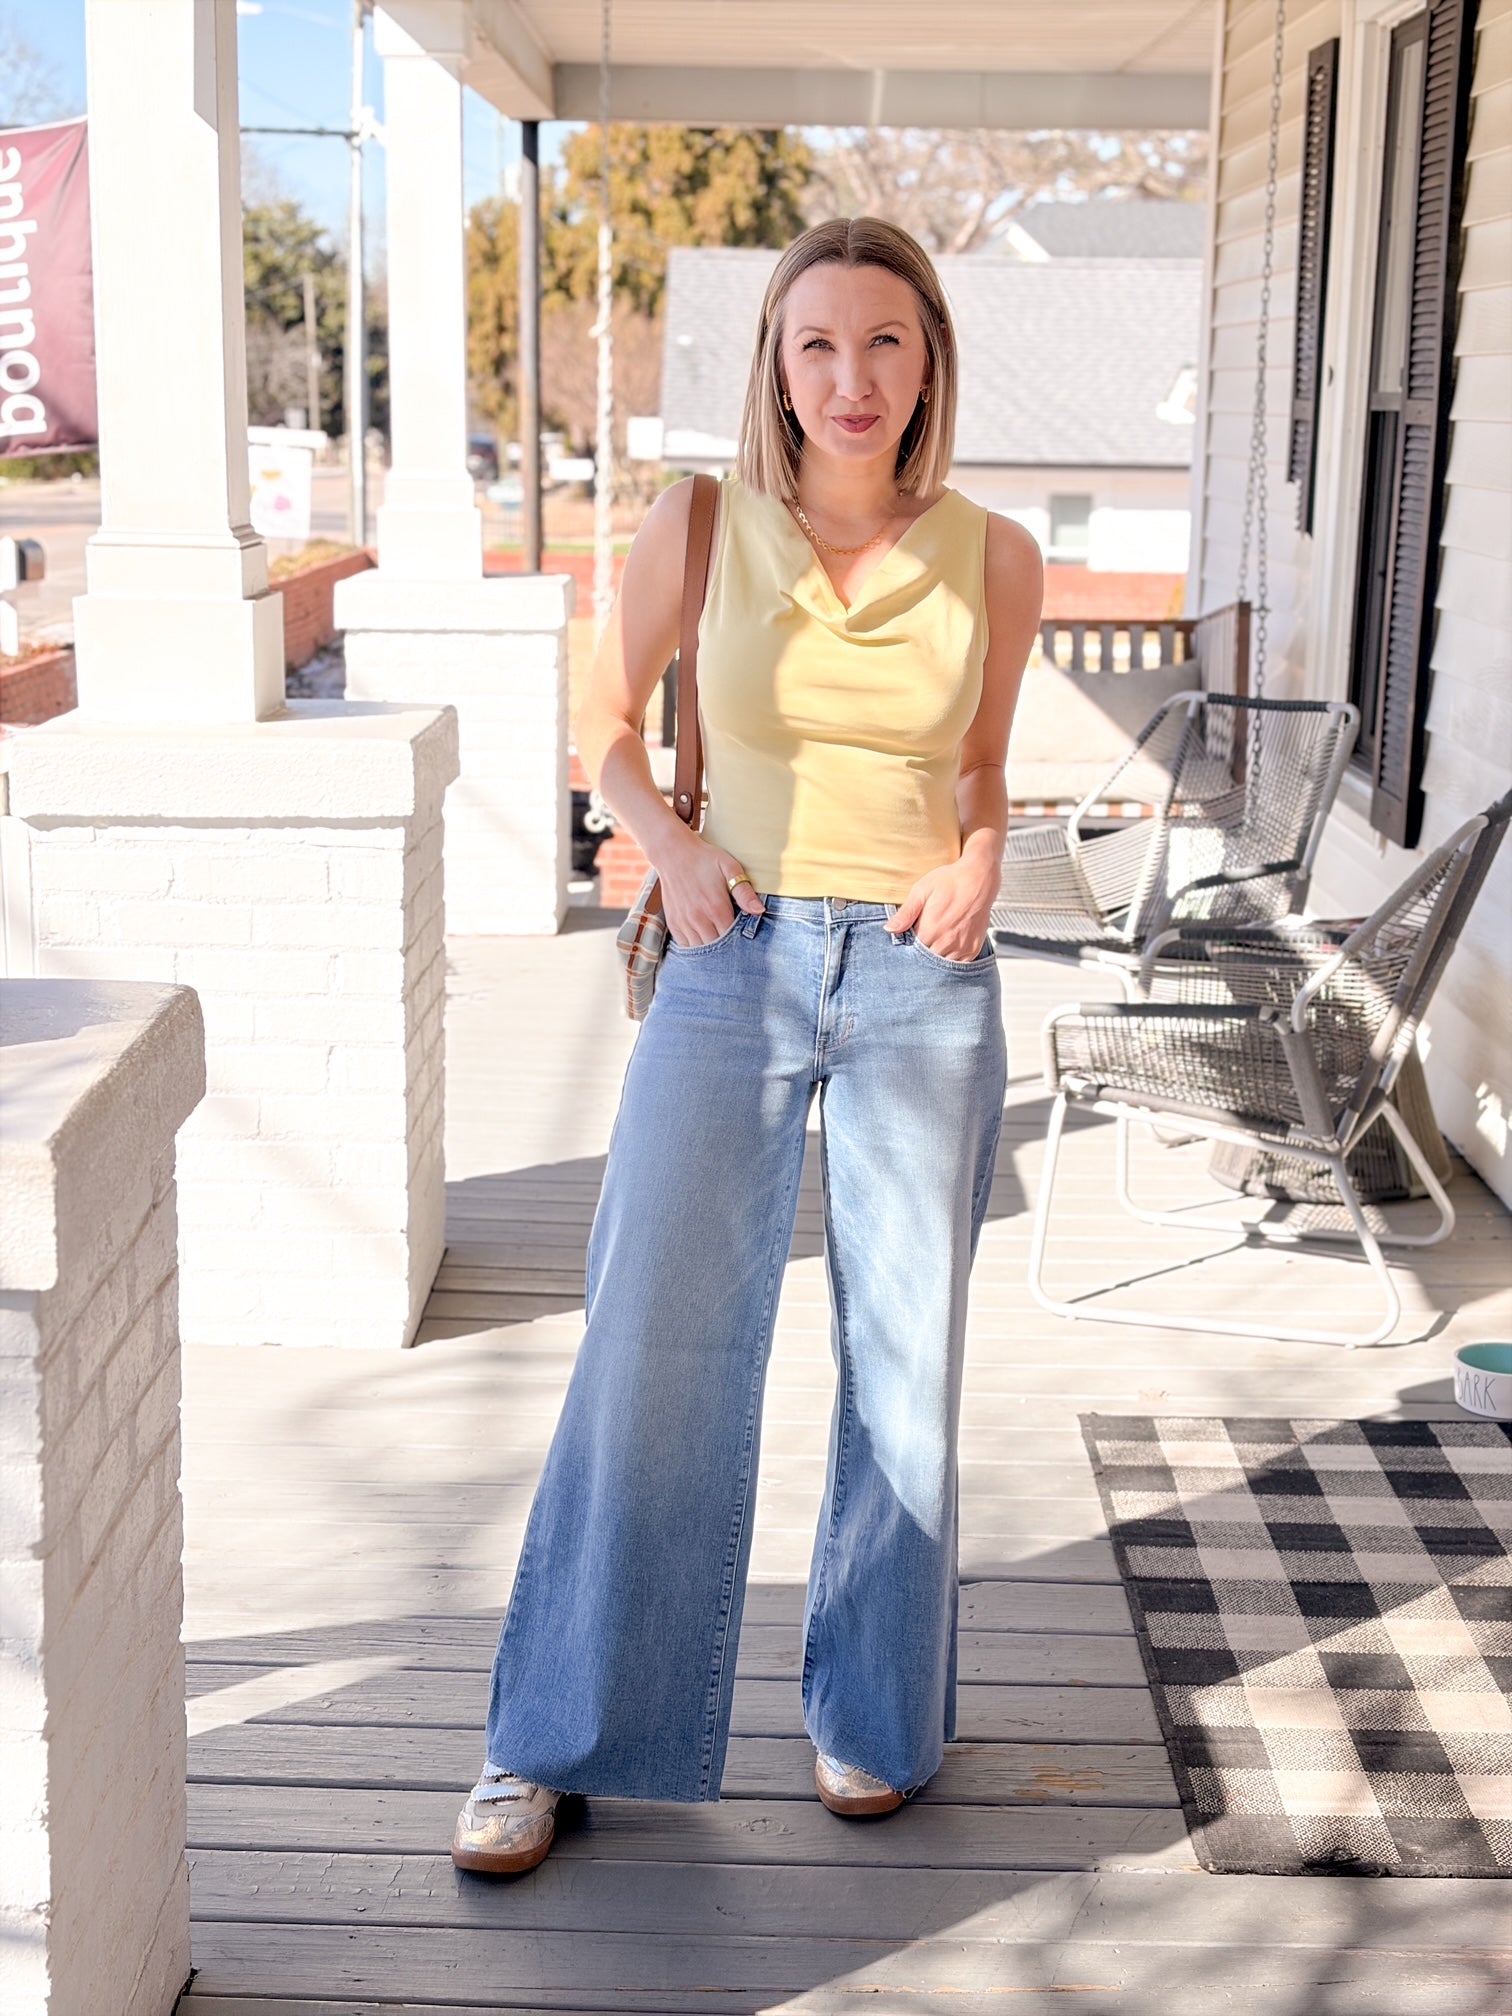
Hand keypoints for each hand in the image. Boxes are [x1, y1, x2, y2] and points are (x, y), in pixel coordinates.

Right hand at [653, 827, 764, 945]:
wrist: (673, 853)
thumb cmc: (705, 859)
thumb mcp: (730, 868)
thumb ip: (744, 892)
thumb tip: (760, 911)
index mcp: (716, 908)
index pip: (731, 938)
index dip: (739, 942)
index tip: (744, 939)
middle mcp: (699, 918)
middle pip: (716, 948)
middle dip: (725, 948)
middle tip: (733, 945)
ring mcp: (684, 921)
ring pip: (699, 949)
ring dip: (709, 949)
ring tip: (718, 943)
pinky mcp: (673, 922)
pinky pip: (684, 945)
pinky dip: (694, 946)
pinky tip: (702, 939)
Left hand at [885, 845, 997, 960]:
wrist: (979, 878)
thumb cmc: (950, 881)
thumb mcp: (921, 892)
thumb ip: (905, 914)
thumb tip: (889, 930)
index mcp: (930, 930)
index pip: (911, 952)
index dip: (908, 947)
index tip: (909, 938)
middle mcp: (946, 942)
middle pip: (926, 961)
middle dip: (921, 954)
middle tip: (924, 937)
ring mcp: (961, 947)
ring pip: (942, 965)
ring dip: (936, 957)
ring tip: (936, 940)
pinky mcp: (972, 949)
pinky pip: (958, 964)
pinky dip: (951, 959)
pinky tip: (948, 945)